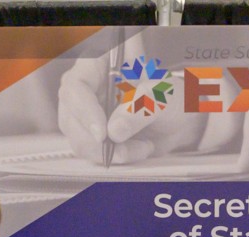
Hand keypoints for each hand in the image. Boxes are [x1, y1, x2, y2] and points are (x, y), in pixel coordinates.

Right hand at [58, 55, 207, 164]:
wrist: (178, 119)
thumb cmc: (169, 96)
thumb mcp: (163, 96)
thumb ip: (142, 107)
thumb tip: (114, 130)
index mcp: (96, 66)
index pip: (75, 87)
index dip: (85, 111)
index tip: (103, 134)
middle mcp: (85, 91)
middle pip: (70, 119)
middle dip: (97, 142)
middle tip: (125, 149)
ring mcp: (85, 116)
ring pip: (79, 141)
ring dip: (110, 153)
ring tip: (142, 146)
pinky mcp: (92, 137)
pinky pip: (92, 154)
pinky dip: (115, 158)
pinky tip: (137, 150)